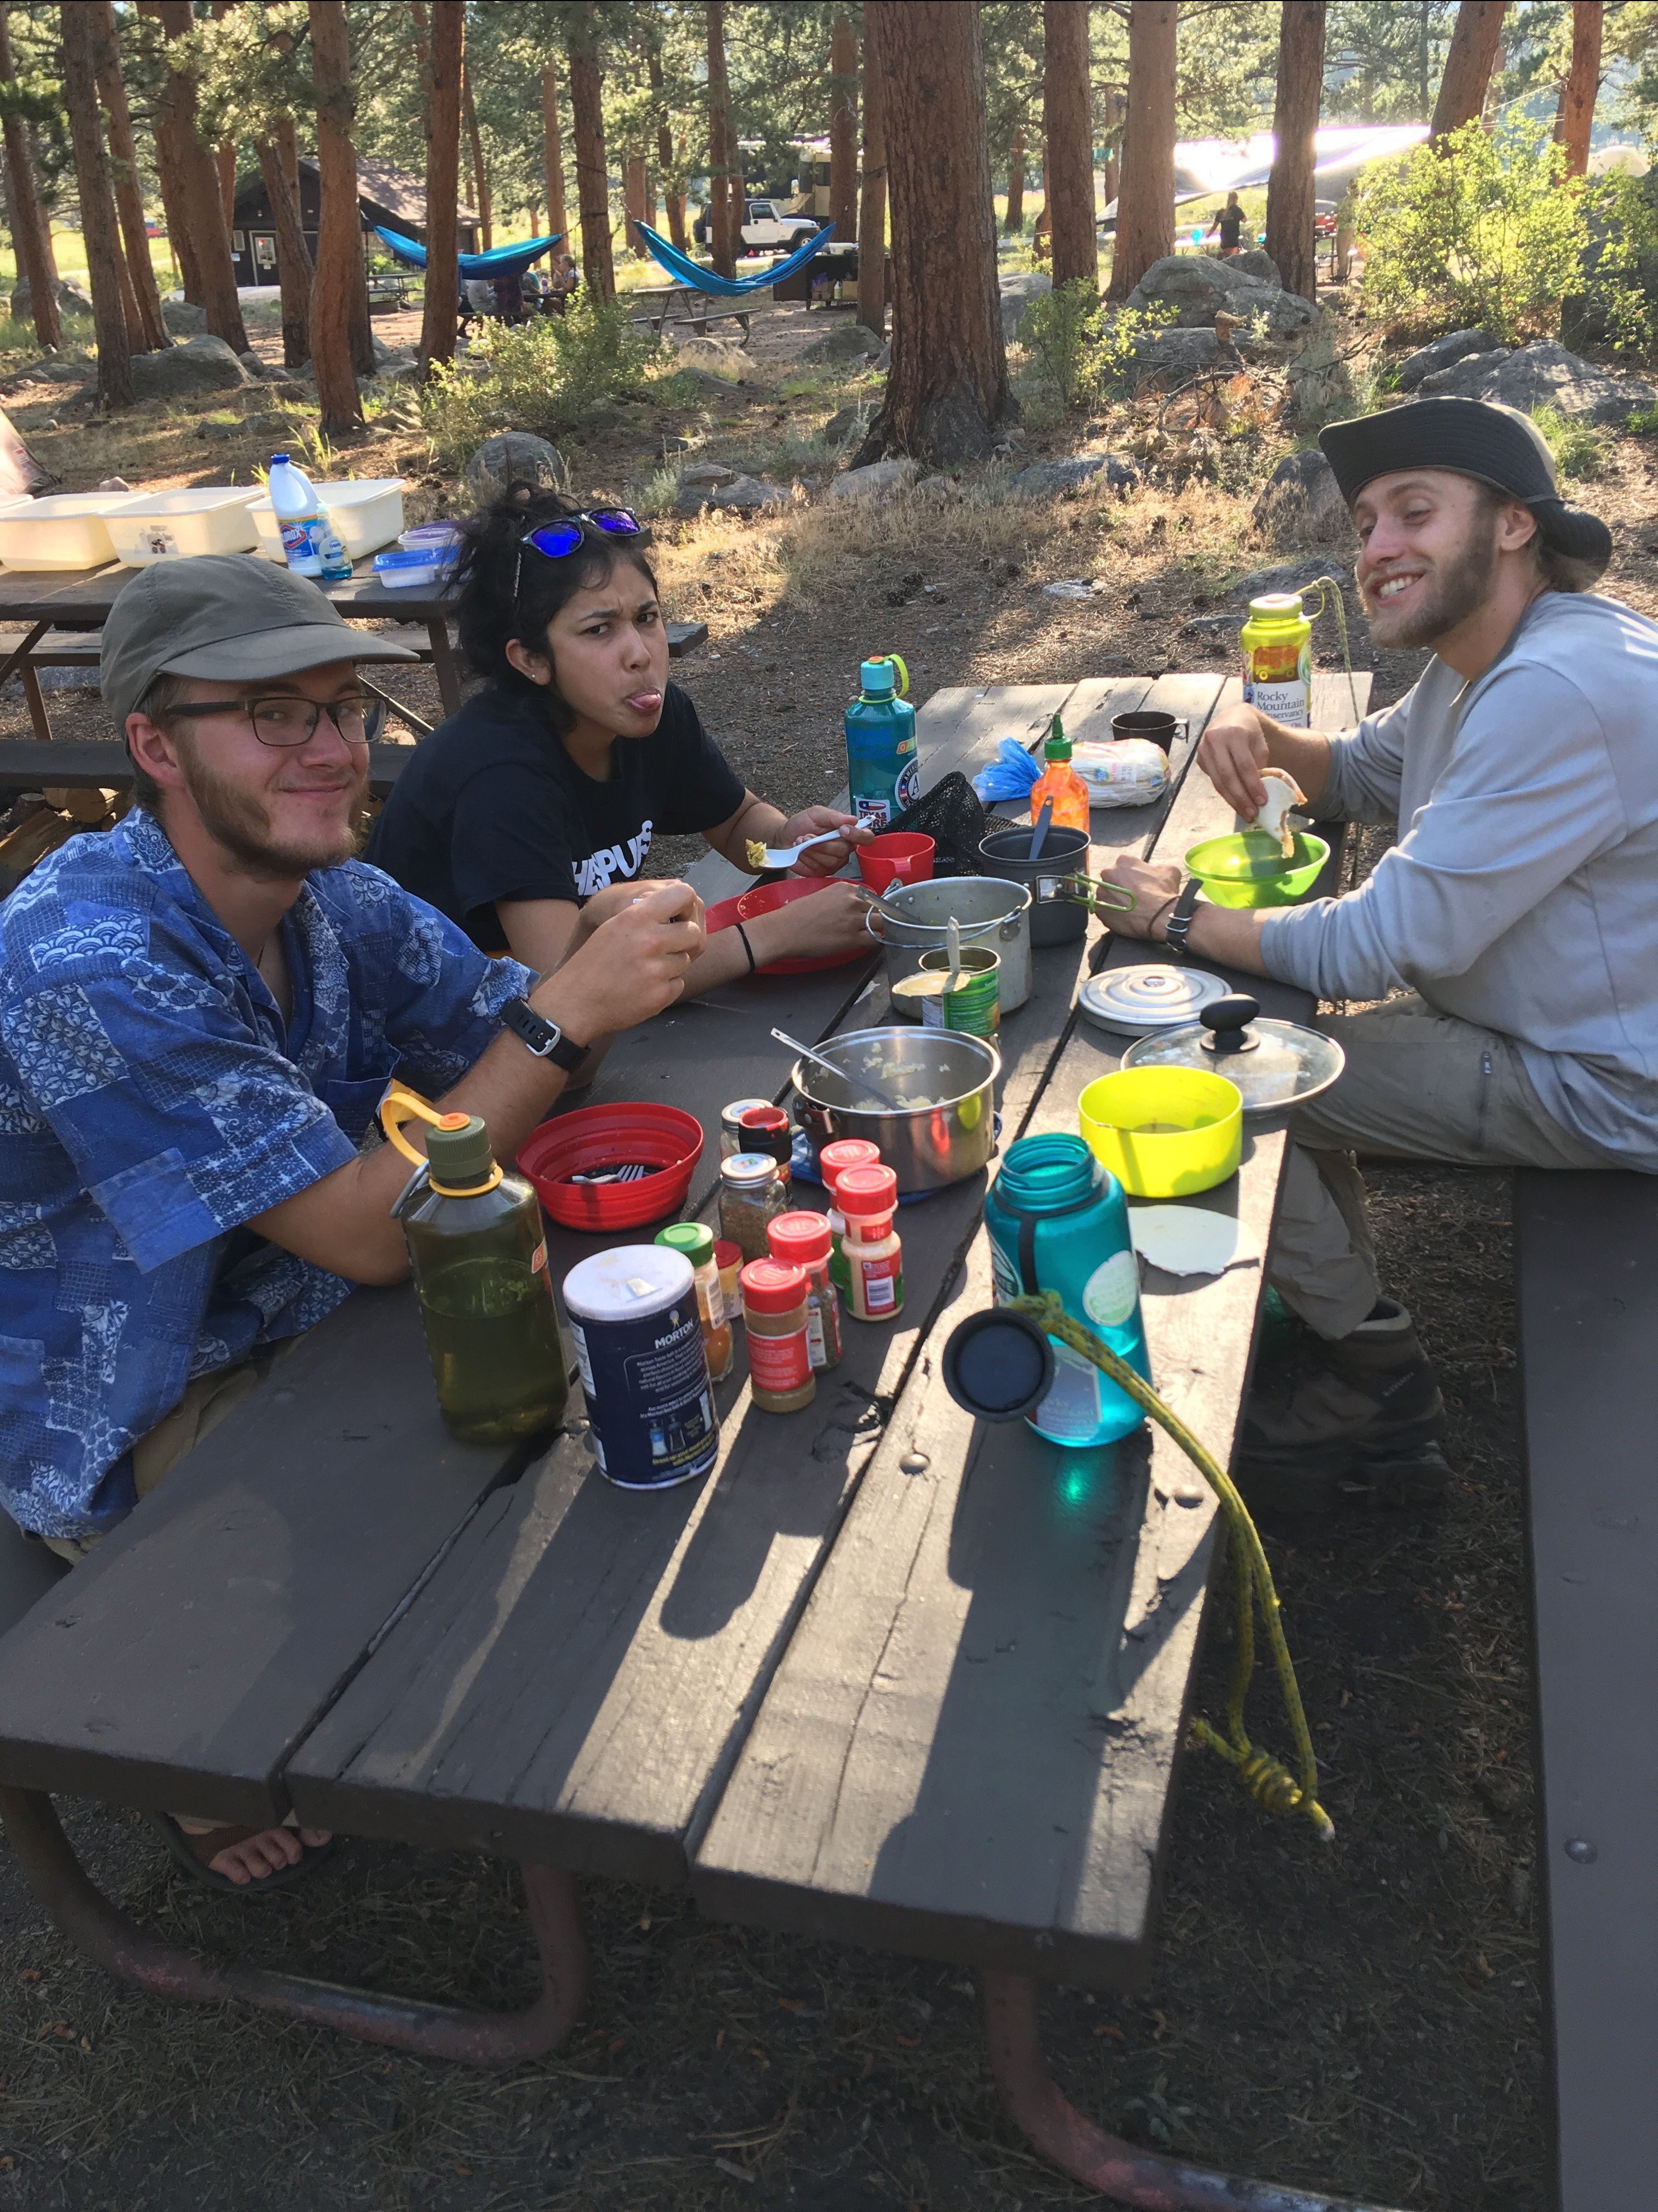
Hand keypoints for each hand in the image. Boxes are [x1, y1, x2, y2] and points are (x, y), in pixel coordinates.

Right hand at [539, 879, 703, 1032]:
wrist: (576, 1002)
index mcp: (636, 917)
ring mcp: (656, 970)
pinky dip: (666, 986)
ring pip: (685, 960)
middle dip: (682, 940)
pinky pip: (679, 984)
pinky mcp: (660, 995)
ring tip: (645, 970)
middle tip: (662, 949)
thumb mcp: (613, 926)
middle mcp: (650, 940)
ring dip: (672, 965)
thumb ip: (645, 914)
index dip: (686, 905)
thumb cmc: (594, 963)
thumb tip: (682, 908)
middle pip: (692, 932)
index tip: (678, 916)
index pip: (683, 894)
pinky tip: (644, 987)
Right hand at [754, 878, 873, 957]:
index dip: (870, 905)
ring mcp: (854, 919)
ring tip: (870, 933)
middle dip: (877, 915)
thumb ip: (840, 899)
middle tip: (870, 924)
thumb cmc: (797, 914)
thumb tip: (850, 908)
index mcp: (844, 888)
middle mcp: (852, 901)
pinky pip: (875, 938)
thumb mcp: (821, 895)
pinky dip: (876, 941)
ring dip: (878, 928)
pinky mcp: (852, 938)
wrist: (785, 930)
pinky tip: (869, 942)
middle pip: (879, 907)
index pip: (870, 894)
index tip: (867, 912)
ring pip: (881, 922)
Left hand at [779, 806, 869, 876]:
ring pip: (831, 860)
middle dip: (823, 843)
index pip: (866, 837)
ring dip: (813, 850)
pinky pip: (820, 867)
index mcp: (848, 833)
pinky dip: (808, 858)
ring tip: (801, 841)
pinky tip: (800, 851)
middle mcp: (845, 849)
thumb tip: (853, 819)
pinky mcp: (823, 872)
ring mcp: (835, 862)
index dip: (858, 835)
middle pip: (844, 850)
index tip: (842, 830)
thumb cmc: (802, 824)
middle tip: (807, 835)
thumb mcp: (816, 814)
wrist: (784, 837)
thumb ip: (834, 816)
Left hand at [1096, 855, 1180, 938]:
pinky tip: (1122, 917)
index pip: (1124, 866)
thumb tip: (1155, 869)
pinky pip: (1102, 910)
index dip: (1132, 876)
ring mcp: (1101, 892)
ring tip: (1127, 909)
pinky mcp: (1099, 910)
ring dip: (1114, 900)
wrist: (1159, 916)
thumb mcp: (1169, 871)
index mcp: (1123, 861)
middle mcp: (1108, 873)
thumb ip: (1158, 867)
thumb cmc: (1163, 892)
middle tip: (1131, 897)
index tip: (1137, 884)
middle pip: (1111, 879)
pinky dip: (1110, 913)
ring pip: (1106, 895)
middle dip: (1119, 887)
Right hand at [1196, 705, 1271, 818]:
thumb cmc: (1249, 732)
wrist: (1230, 718)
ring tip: (1245, 813)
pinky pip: (1213, 780)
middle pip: (1228, 776)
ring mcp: (1203, 749)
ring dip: (1232, 800)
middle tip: (1252, 813)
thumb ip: (1260, 764)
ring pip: (1218, 782)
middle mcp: (1215, 740)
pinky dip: (1225, 794)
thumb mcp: (1260, 743)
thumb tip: (1258, 792)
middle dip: (1241, 797)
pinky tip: (1236, 803)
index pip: (1244, 765)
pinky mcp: (1199, 759)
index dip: (1253, 785)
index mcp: (1233, 733)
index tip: (1262, 801)